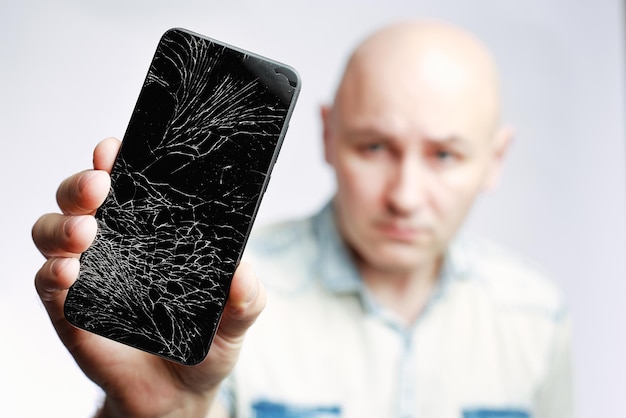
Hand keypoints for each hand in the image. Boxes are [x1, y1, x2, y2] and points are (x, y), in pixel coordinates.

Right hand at [32, 138, 264, 417]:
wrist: (178, 393)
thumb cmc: (204, 344)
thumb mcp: (236, 319)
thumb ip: (246, 297)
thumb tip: (244, 271)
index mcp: (152, 232)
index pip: (129, 184)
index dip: (117, 160)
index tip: (115, 146)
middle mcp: (115, 244)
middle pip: (82, 198)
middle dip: (83, 183)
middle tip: (101, 184)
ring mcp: (89, 274)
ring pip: (54, 230)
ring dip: (63, 223)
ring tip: (87, 232)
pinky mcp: (70, 309)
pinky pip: (48, 281)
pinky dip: (53, 271)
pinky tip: (70, 273)